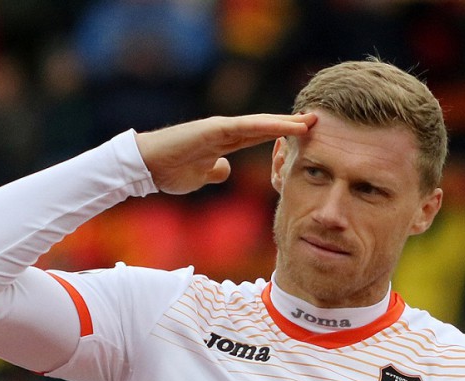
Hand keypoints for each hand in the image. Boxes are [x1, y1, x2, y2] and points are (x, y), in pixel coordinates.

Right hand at [135, 113, 316, 194]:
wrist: (145, 167)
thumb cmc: (169, 170)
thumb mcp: (200, 175)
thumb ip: (214, 170)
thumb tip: (225, 168)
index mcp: (224, 142)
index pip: (259, 137)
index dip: (282, 135)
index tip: (304, 136)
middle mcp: (225, 131)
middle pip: (265, 127)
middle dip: (291, 125)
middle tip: (318, 121)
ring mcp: (220, 128)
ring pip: (259, 124)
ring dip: (286, 123)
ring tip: (310, 121)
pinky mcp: (213, 130)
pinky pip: (245, 127)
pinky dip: (267, 125)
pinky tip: (285, 124)